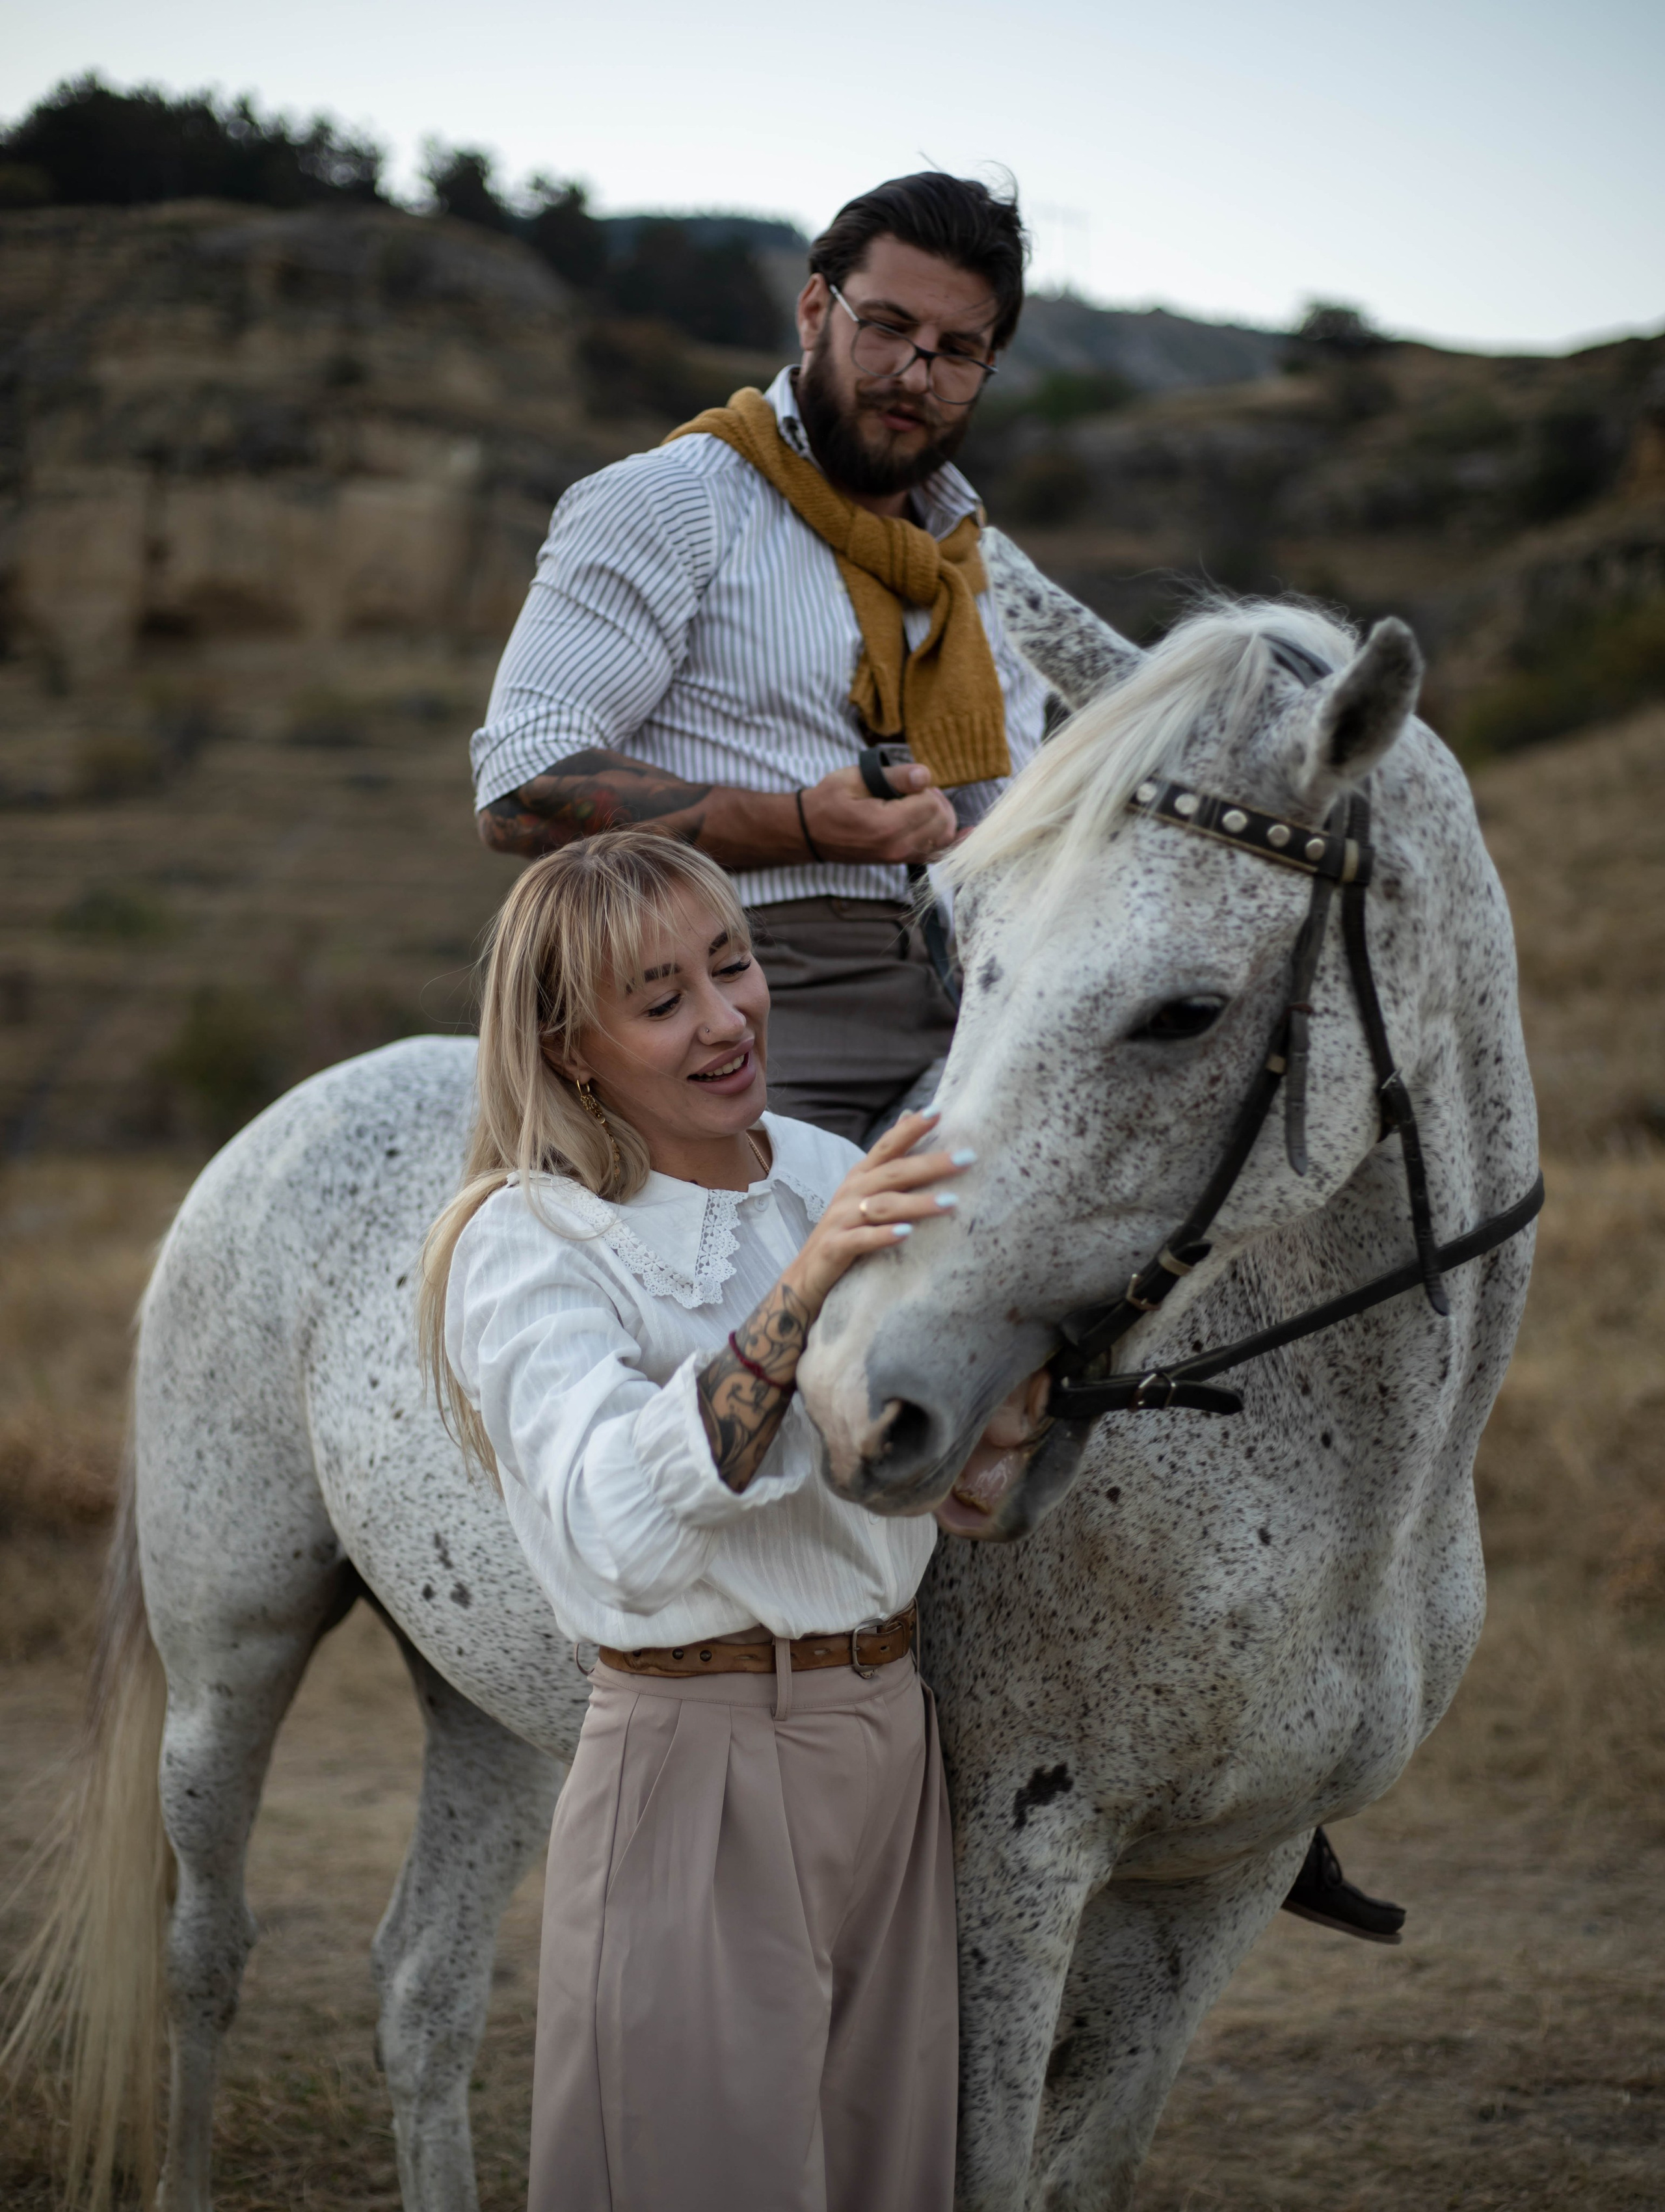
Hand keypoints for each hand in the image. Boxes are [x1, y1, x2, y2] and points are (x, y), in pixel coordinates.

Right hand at [782, 1111, 972, 1317]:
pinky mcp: (835, 1247)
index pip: (887, 1146)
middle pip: (894, 1173)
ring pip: (882, 1206)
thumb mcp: (865, 1193)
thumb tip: (909, 1118)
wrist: (807, 1274)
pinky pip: (861, 1240)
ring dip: (917, 1203)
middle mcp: (851, 1192)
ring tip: (950, 1202)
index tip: (937, 1111)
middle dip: (931, 1164)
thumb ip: (888, 1163)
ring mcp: (842, 1219)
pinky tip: (906, 1234)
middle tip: (967, 1158)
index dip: (910, 1129)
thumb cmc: (846, 1230)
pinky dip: (883, 1236)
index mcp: (861, 1176)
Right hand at [797, 762, 957, 866]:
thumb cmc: (828, 802)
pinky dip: (954, 842)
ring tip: (922, 803)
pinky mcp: (901, 860)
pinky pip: (938, 854)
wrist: (810, 833)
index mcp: (885, 826)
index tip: (908, 783)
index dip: (925, 788)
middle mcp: (897, 847)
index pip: (931, 804)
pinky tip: (969, 832)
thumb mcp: (854, 779)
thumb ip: (894, 777)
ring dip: (942, 816)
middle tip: (916, 790)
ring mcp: (900, 857)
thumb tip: (925, 776)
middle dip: (937, 801)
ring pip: (944, 838)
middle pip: (943, 821)